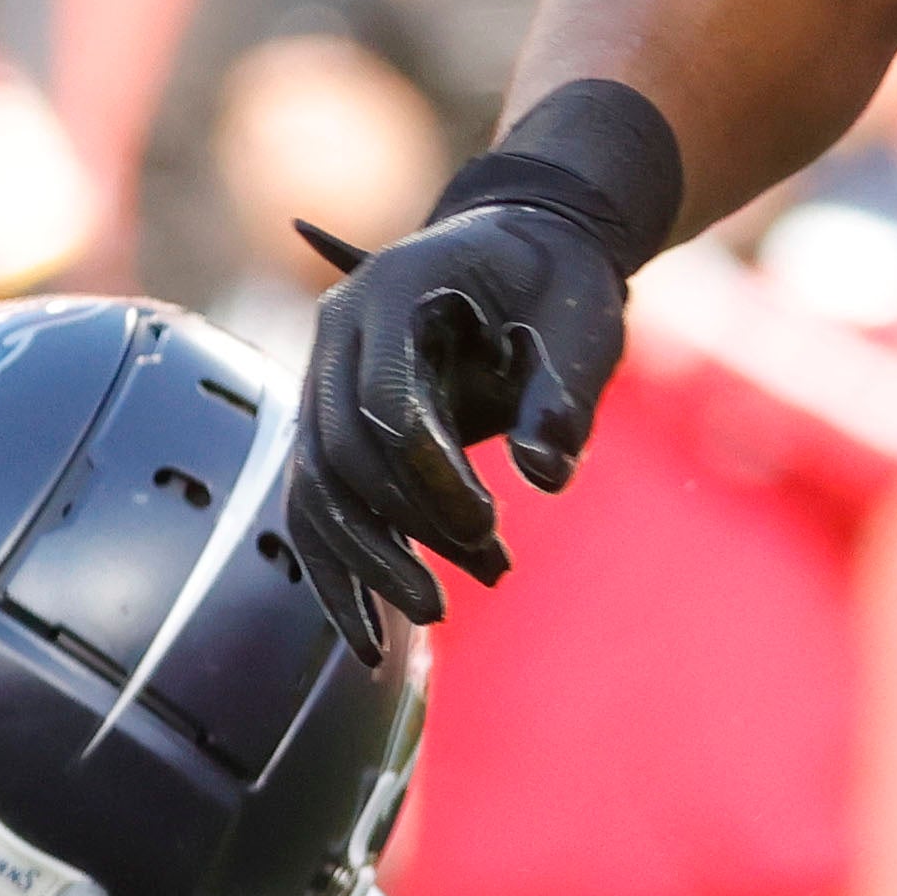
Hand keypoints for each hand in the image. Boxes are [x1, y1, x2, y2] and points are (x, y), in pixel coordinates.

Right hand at [278, 186, 634, 649]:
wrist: (527, 251)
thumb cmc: (557, 280)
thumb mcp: (579, 322)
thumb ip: (560, 396)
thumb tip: (546, 478)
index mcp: (389, 290)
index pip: (383, 400)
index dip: (430, 470)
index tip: (490, 519)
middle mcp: (338, 334)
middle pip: (340, 454)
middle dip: (405, 528)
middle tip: (485, 571)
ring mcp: (326, 383)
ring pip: (317, 492)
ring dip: (370, 564)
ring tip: (435, 614)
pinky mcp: (335, 429)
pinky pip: (318, 509)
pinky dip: (341, 574)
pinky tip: (371, 643)